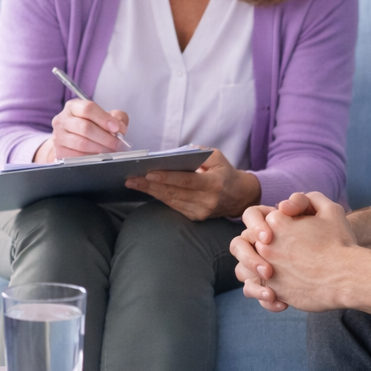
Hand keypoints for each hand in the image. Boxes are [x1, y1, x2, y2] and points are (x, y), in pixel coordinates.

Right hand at [34, 98, 129, 161]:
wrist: (73, 139)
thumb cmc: (91, 126)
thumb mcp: (104, 117)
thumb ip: (116, 117)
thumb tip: (120, 127)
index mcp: (73, 106)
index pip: (88, 109)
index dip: (105, 119)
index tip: (117, 128)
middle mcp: (62, 119)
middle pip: (85, 127)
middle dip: (105, 137)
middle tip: (117, 144)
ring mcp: (58, 136)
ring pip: (81, 143)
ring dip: (100, 149)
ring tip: (111, 151)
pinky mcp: (59, 151)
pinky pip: (77, 156)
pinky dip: (91, 157)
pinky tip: (99, 156)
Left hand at [125, 148, 261, 221]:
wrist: (240, 197)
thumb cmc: (225, 172)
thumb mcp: (217, 157)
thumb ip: (198, 153)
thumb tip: (174, 154)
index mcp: (214, 184)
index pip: (187, 181)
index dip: (167, 178)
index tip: (148, 173)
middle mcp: (207, 201)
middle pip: (174, 192)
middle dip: (150, 185)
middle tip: (131, 178)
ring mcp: (200, 212)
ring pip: (170, 201)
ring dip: (150, 192)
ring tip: (133, 182)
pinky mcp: (195, 217)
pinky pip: (173, 206)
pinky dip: (159, 197)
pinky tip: (146, 190)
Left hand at [238, 192, 362, 312]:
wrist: (348, 277)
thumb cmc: (340, 243)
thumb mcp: (330, 209)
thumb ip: (306, 200)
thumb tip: (286, 205)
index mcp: (275, 222)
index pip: (256, 218)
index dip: (267, 224)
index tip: (280, 232)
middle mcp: (265, 245)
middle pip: (246, 242)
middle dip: (258, 246)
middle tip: (276, 251)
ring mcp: (267, 269)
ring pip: (245, 269)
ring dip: (254, 269)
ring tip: (273, 271)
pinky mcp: (274, 291)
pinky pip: (257, 290)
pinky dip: (264, 291)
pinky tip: (279, 290)